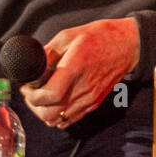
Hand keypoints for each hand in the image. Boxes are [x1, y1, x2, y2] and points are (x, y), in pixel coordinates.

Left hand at [21, 17, 139, 128]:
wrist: (128, 45)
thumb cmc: (100, 37)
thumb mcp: (69, 35)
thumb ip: (48, 51)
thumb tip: (32, 64)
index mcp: (75, 69)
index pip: (49, 96)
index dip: (31, 96)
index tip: (27, 87)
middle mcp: (83, 88)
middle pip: (49, 114)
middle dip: (34, 105)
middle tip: (32, 92)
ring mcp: (90, 99)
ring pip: (57, 121)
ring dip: (45, 112)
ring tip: (43, 98)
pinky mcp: (94, 103)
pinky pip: (69, 120)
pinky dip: (58, 116)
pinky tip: (57, 102)